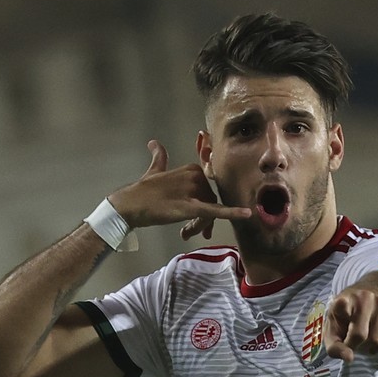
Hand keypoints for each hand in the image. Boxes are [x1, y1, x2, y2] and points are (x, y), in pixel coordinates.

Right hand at [109, 140, 250, 233]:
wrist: (130, 204)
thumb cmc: (142, 191)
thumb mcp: (154, 171)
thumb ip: (159, 158)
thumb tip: (154, 143)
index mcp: (192, 169)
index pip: (207, 192)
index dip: (202, 207)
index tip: (192, 221)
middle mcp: (196, 177)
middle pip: (210, 203)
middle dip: (201, 220)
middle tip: (187, 231)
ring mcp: (195, 191)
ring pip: (209, 213)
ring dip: (200, 226)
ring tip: (185, 232)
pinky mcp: (193, 207)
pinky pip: (216, 210)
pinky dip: (233, 212)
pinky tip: (247, 215)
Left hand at [323, 286, 377, 362]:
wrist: (361, 304)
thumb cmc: (343, 322)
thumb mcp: (333, 334)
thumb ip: (335, 348)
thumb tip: (349, 358)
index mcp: (342, 300)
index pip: (342, 304)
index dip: (342, 308)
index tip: (343, 307)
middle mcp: (363, 296)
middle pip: (360, 335)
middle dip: (355, 346)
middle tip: (353, 343)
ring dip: (370, 347)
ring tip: (364, 341)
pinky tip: (376, 343)